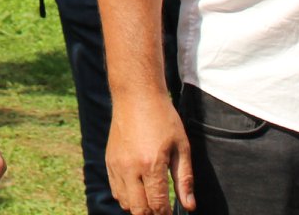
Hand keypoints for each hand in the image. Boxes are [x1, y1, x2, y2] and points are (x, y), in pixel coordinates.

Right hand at [106, 94, 193, 213]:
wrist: (136, 95)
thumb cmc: (163, 118)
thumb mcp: (181, 147)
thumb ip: (184, 179)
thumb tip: (190, 206)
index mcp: (151, 164)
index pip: (157, 204)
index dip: (166, 214)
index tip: (171, 213)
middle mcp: (130, 168)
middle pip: (139, 209)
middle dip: (152, 214)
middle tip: (162, 210)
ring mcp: (117, 165)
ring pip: (124, 203)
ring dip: (138, 207)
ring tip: (150, 201)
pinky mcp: (109, 160)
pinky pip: (115, 190)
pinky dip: (126, 197)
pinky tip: (138, 191)